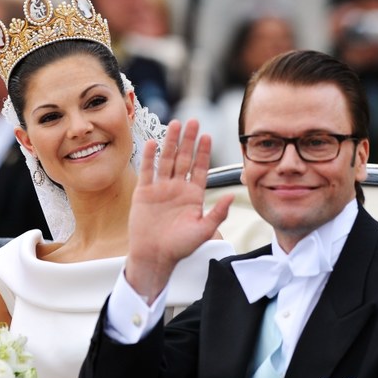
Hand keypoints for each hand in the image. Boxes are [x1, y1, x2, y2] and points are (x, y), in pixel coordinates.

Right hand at [125, 119, 233, 301]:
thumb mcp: (204, 230)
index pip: (200, 168)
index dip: (204, 152)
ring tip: (175, 124)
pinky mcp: (144, 193)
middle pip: (184, 159)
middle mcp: (177, 189)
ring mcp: (160, 189)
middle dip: (188, 140)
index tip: (208, 136)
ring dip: (171, 143)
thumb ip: (218, 212)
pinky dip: (150, 157)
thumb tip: (233, 195)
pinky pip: (147, 171)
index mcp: (193, 196)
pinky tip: (154, 143)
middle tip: (193, 121)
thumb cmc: (180, 247)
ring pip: (166, 160)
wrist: (154, 256)